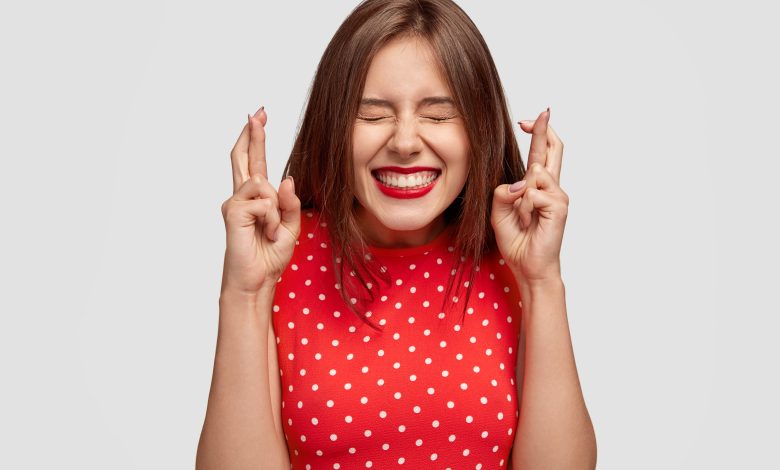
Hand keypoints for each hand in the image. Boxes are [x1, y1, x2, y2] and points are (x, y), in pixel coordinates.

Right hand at [220, 107, 300, 294]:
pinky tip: (265, 235)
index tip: (258, 117)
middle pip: (243, 157)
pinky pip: (264, 202)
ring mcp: (235, 203)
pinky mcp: (233, 212)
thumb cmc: (269, 256)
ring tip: (271, 234)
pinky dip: (272, 221)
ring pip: (265, 185)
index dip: (255, 139)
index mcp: (256, 199)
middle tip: (258, 113)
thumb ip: (290, 202)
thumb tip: (285, 178)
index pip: (254, 162)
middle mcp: (242, 197)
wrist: (257, 280)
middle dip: (252, 135)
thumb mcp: (290, 226)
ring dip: (276, 213)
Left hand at [491, 108, 568, 283]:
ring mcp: (558, 196)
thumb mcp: (499, 212)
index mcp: (537, 188)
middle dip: (545, 130)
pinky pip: (532, 193)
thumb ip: (503, 192)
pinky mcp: (559, 206)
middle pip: (554, 149)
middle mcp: (551, 188)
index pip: (541, 154)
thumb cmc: (517, 241)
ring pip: (534, 173)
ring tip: (524, 218)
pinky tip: (530, 222)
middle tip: (541, 113)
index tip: (528, 120)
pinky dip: (524, 208)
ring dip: (520, 196)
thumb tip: (521, 182)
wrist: (528, 266)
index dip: (538, 133)